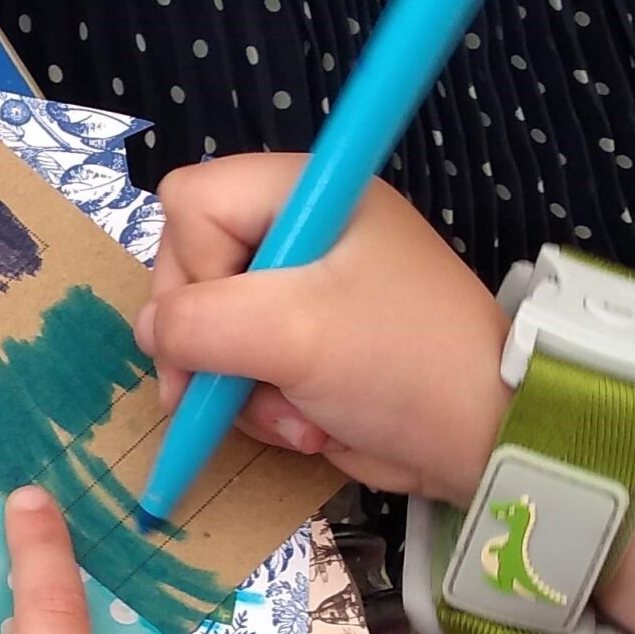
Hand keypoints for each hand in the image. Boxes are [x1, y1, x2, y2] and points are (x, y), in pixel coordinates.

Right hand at [138, 155, 511, 505]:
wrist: (485, 439)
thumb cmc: (397, 362)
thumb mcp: (289, 333)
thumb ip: (195, 324)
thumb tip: (149, 333)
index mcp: (305, 194)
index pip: (192, 202)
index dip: (191, 265)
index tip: (229, 319)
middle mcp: (298, 232)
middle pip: (190, 269)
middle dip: (211, 342)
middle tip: (233, 387)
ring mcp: (301, 291)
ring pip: (209, 330)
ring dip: (239, 386)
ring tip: (293, 414)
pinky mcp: (305, 346)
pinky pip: (240, 368)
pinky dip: (262, 405)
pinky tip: (307, 423)